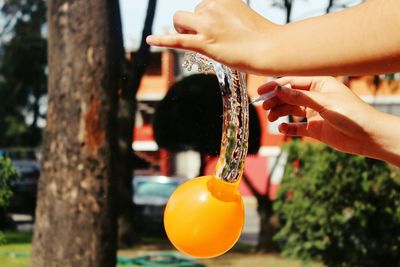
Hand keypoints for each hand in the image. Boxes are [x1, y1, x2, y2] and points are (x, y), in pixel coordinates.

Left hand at [146, 0, 278, 73]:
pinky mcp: (205, 44)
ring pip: (179, 22)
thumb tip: (216, 25)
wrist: (270, 48)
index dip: (204, 18)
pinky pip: (177, 41)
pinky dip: (162, 40)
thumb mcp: (241, 14)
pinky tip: (149, 40)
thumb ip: (226, 13)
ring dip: (183, 31)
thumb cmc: (260, 35)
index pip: (201, 5)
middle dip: (193, 25)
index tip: (213, 27)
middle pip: (189, 13)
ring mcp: (208, 26)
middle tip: (211, 38)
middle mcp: (212, 7)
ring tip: (200, 42)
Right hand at [259, 76, 399, 163]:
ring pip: (290, 110)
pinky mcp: (314, 128)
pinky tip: (282, 128)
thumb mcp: (324, 102)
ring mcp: (314, 113)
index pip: (292, 82)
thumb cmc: (351, 114)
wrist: (368, 137)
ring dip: (279, 113)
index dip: (275, 86)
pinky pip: (296, 127)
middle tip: (263, 107)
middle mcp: (315, 97)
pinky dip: (287, 127)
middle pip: (288, 96)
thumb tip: (279, 89)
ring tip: (271, 118)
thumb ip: (300, 96)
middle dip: (275, 100)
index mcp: (319, 84)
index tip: (261, 91)